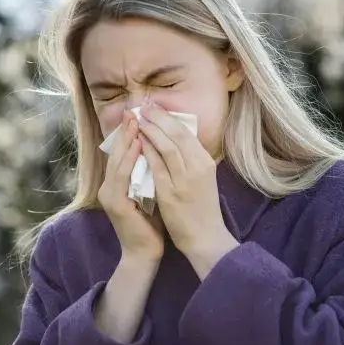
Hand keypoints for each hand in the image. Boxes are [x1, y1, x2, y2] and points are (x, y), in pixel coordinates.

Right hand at [98, 109, 164, 262]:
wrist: (145, 253)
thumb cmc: (152, 224)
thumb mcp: (151, 192)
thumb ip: (151, 173)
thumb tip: (160, 149)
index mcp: (116, 184)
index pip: (122, 153)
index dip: (129, 133)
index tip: (140, 114)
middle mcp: (108, 187)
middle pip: (116, 153)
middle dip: (126, 131)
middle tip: (135, 110)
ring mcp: (109, 195)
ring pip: (117, 161)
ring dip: (127, 140)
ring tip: (136, 121)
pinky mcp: (115, 204)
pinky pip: (122, 176)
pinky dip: (130, 159)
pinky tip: (138, 145)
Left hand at [138, 101, 237, 269]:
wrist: (206, 238)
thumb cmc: (202, 210)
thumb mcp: (202, 180)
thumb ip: (191, 161)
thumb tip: (177, 141)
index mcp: (205, 163)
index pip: (186, 133)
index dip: (169, 118)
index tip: (156, 107)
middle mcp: (198, 167)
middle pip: (177, 134)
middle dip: (159, 118)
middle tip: (144, 106)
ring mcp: (185, 180)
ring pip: (167, 147)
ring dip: (151, 130)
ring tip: (138, 118)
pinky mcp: (172, 193)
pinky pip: (157, 167)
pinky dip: (147, 152)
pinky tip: (137, 142)